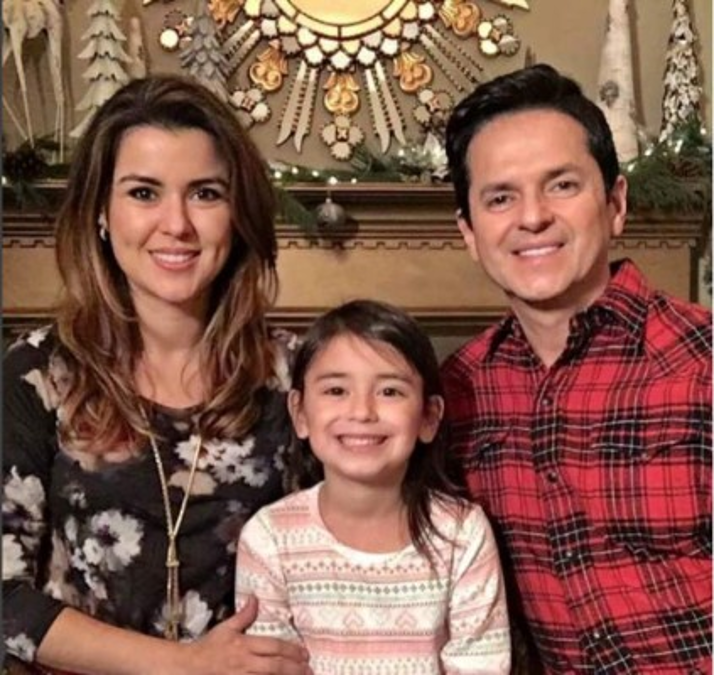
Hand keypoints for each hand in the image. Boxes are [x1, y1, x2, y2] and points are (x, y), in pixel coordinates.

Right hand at [181, 596, 311, 674]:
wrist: (187, 668)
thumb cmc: (207, 649)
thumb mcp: (225, 628)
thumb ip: (244, 615)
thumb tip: (255, 598)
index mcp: (244, 646)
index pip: (273, 647)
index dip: (291, 650)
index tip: (304, 653)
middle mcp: (244, 664)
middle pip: (274, 666)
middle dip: (294, 668)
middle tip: (308, 668)